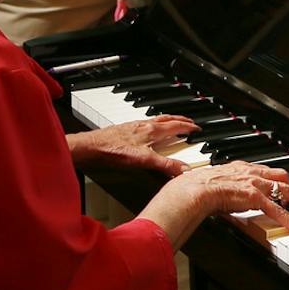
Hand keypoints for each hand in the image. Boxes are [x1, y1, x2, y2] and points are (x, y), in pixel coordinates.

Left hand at [67, 116, 200, 175]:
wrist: (92, 146)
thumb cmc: (114, 150)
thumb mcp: (144, 160)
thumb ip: (165, 165)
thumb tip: (184, 170)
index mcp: (152, 130)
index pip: (176, 126)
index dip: (188, 127)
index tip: (197, 128)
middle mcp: (144, 125)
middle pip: (167, 119)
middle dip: (180, 120)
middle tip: (188, 121)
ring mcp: (134, 126)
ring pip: (155, 120)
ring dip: (167, 121)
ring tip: (171, 123)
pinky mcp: (125, 130)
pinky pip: (144, 124)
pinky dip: (153, 125)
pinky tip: (147, 131)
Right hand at [142, 161, 288, 246]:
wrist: (192, 191)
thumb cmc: (193, 188)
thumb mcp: (209, 183)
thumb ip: (217, 188)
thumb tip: (212, 197)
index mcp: (239, 167)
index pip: (263, 170)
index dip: (273, 178)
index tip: (279, 184)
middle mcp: (250, 172)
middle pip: (280, 176)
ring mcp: (254, 184)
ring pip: (284, 190)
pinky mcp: (255, 198)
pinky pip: (277, 210)